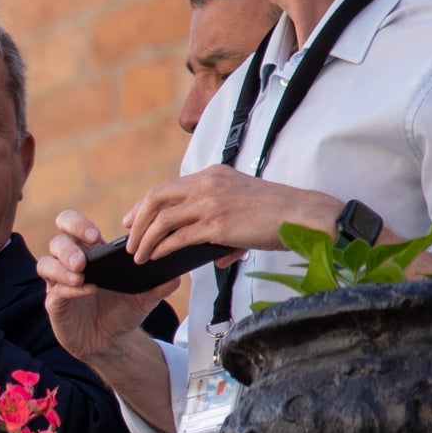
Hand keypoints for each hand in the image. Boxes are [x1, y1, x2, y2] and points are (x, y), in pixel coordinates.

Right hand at [39, 210, 171, 357]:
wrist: (112, 342)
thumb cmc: (123, 312)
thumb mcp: (145, 297)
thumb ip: (159, 285)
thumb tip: (177, 275)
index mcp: (90, 253)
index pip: (72, 226)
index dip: (78, 225)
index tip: (96, 235)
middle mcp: (70, 264)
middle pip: (57, 241)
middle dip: (68, 245)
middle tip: (84, 257)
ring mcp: (59, 284)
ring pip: (46, 264)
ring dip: (62, 266)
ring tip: (80, 273)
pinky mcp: (54, 304)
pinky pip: (54, 291)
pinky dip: (69, 289)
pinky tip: (86, 290)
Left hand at [118, 167, 341, 271]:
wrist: (303, 214)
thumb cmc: (278, 213)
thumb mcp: (243, 204)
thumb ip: (222, 225)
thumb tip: (215, 256)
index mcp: (212, 174)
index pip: (166, 187)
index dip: (143, 205)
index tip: (131, 219)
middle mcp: (207, 184)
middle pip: (156, 199)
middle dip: (136, 221)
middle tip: (128, 240)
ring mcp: (211, 203)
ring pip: (162, 220)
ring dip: (145, 240)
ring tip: (139, 255)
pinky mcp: (217, 225)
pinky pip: (178, 238)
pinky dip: (162, 249)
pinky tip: (157, 258)